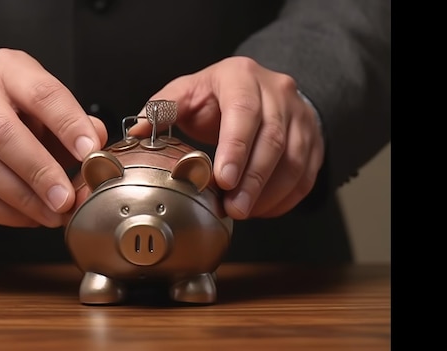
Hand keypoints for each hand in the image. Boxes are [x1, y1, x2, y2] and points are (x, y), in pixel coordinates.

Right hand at [0, 49, 107, 227]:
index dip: (68, 125)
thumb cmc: (13, 111)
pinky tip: (24, 216)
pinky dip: (0, 212)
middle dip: (39, 172)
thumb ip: (74, 122)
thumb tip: (97, 142)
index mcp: (7, 71)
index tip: (89, 153)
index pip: (41, 94)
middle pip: (2, 134)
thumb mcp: (45, 106)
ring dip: (22, 200)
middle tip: (65, 199)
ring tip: (50, 215)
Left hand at [129, 57, 324, 218]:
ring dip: (269, 193)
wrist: (259, 90)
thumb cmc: (217, 95)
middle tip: (234, 208)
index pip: (244, 112)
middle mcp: (277, 92)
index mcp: (242, 76)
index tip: (223, 180)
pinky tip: (262, 209)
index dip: (236, 149)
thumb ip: (163, 109)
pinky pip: (306, 174)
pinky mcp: (312, 140)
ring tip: (245, 212)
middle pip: (273, 139)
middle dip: (253, 180)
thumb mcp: (188, 91)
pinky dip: (285, 197)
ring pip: (294, 160)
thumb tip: (136, 130)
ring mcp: (300, 116)